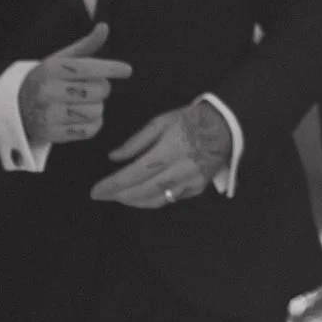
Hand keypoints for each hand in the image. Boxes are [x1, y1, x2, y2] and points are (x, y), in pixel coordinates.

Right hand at [16, 23, 133, 145]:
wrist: (14, 108)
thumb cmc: (46, 80)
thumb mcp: (61, 60)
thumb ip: (86, 46)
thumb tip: (104, 27)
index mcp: (51, 68)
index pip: (89, 67)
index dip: (112, 68)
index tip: (126, 70)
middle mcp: (48, 90)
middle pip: (99, 91)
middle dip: (101, 89)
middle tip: (90, 89)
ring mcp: (49, 114)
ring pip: (97, 111)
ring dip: (96, 108)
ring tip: (82, 104)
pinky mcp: (52, 133)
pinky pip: (90, 130)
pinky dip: (92, 125)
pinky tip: (81, 118)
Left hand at [90, 100, 233, 207]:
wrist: (226, 127)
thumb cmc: (190, 120)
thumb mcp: (160, 122)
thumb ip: (136, 142)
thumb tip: (114, 157)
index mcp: (168, 150)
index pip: (134, 174)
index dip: (112, 185)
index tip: (95, 192)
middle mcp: (180, 170)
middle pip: (143, 191)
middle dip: (119, 195)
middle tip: (103, 195)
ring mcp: (191, 182)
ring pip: (157, 200)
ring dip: (134, 201)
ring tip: (120, 197)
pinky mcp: (198, 188)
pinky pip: (171, 199)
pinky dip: (153, 199)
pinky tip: (142, 195)